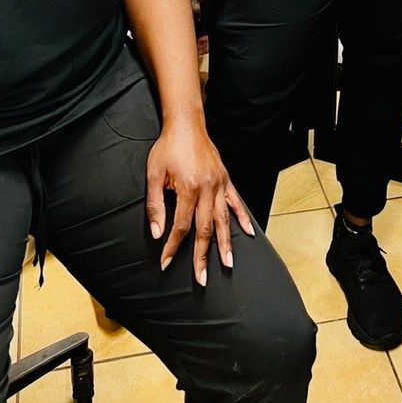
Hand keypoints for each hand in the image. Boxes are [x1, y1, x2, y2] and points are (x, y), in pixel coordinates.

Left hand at [145, 117, 253, 283]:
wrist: (186, 124)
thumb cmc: (167, 147)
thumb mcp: (153, 174)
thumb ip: (156, 204)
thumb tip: (157, 232)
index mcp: (189, 189)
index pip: (181, 226)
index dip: (173, 247)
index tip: (166, 263)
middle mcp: (208, 189)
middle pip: (205, 229)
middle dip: (202, 256)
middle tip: (202, 278)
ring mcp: (220, 184)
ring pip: (223, 220)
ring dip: (226, 244)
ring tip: (227, 264)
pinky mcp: (225, 179)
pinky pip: (236, 202)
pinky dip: (242, 218)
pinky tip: (248, 233)